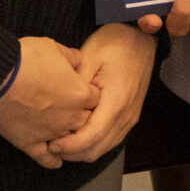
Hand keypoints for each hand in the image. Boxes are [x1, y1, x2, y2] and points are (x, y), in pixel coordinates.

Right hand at [0, 37, 99, 169]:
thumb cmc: (26, 58)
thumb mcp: (53, 47)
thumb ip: (70, 56)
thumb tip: (77, 59)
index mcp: (79, 93)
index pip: (97, 99)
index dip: (90, 95)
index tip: (82, 91)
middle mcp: (70, 116)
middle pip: (87, 122)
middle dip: (84, 117)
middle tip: (74, 111)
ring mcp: (51, 132)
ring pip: (70, 142)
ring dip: (71, 139)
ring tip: (68, 136)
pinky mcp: (30, 142)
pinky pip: (46, 158)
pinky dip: (53, 161)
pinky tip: (56, 161)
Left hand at [49, 22, 156, 163]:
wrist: (140, 37)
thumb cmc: (114, 43)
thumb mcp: (89, 58)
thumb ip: (75, 86)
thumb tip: (58, 110)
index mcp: (116, 102)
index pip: (91, 136)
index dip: (69, 145)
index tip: (50, 144)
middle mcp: (126, 116)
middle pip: (97, 149)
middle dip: (72, 152)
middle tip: (49, 146)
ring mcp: (130, 118)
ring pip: (104, 148)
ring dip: (81, 150)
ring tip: (60, 142)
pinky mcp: (129, 117)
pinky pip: (110, 140)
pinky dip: (92, 143)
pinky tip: (76, 135)